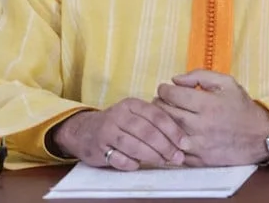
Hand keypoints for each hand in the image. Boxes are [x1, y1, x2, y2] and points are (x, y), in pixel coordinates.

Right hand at [53, 99, 187, 170]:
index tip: (185, 143)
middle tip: (177, 157)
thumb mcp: (135, 115)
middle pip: (147, 131)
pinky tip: (138, 165)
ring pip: (134, 145)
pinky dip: (131, 163)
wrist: (84, 130)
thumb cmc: (118, 124)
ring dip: (152, 156)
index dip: (173, 131)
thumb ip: (154, 123)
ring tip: (163, 162)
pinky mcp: (98, 147)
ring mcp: (107, 131)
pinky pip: (119, 158)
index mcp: (132, 104)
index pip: (157, 116)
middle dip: (165, 146)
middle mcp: (119, 115)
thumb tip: (181, 141)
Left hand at [154, 70, 268, 166]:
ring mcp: (198, 145)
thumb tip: (175, 79)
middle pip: (166, 114)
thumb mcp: (227, 83)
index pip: (173, 95)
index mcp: (207, 104)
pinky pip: (174, 151)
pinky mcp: (198, 160)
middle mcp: (200, 125)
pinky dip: (168, 141)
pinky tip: (170, 134)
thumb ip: (200, 76)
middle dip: (158, 104)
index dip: (164, 89)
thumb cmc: (241, 107)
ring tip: (163, 116)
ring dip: (161, 124)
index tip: (164, 89)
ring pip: (167, 133)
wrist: (259, 137)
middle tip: (159, 101)